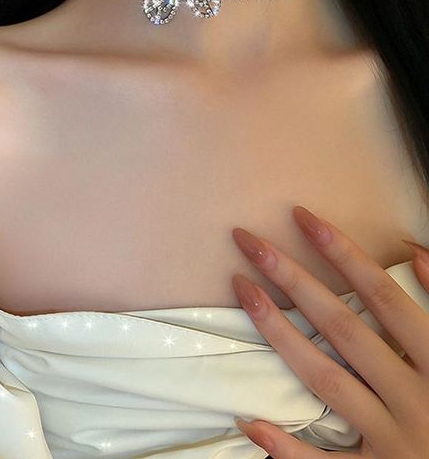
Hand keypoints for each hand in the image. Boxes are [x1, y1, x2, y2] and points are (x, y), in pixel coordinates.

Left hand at [230, 205, 428, 458]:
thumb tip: (416, 252)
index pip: (383, 296)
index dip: (342, 253)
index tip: (301, 217)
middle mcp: (415, 400)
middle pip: (342, 327)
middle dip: (292, 278)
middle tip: (248, 241)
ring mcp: (393, 442)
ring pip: (325, 380)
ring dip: (278, 333)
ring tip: (241, 289)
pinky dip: (287, 448)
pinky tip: (248, 420)